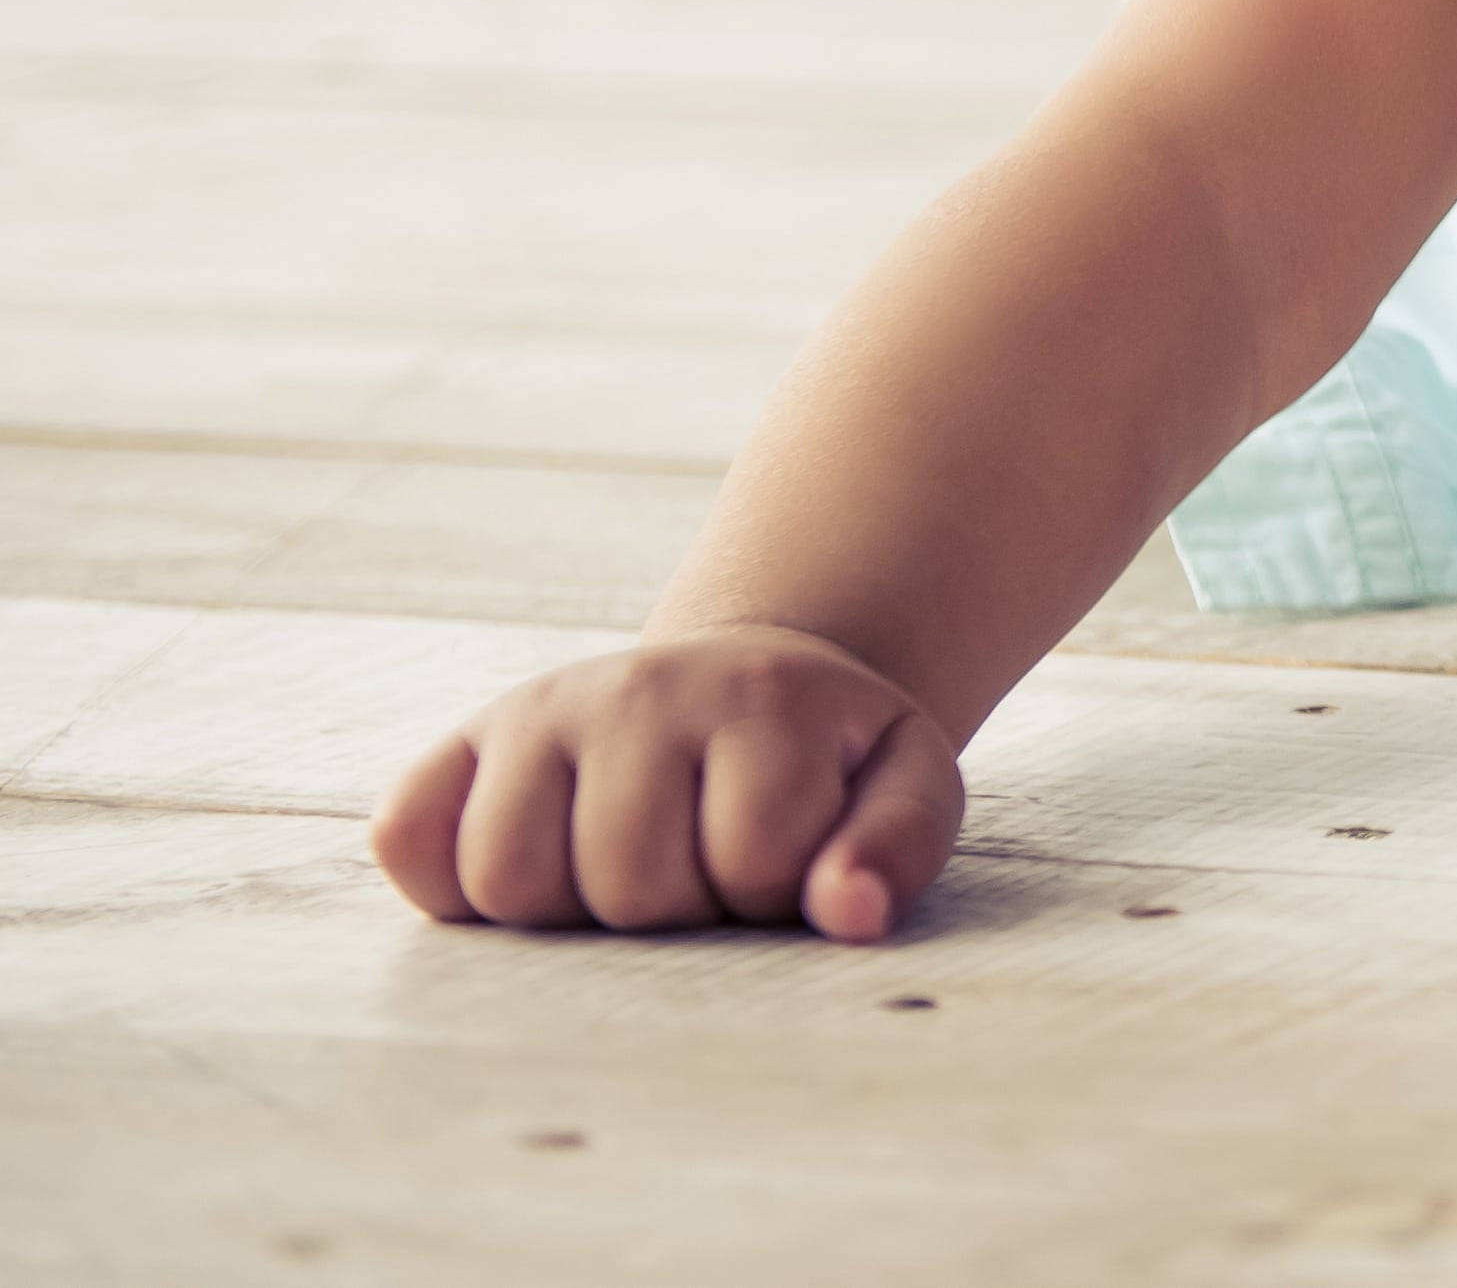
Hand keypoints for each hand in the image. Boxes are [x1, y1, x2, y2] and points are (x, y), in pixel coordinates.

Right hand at [372, 624, 964, 940]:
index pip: (753, 856)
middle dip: (678, 911)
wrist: (750, 685)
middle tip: (703, 868)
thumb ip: (897, 846)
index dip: (773, 891)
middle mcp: (637, 689)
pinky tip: (538, 864)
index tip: (783, 860)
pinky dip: (452, 884)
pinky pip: (408, 840)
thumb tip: (845, 912)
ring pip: (506, 880)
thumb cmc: (827, 763)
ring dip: (570, 914)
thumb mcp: (905, 784)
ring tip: (628, 871)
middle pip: (626, 884)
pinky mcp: (460, 746)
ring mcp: (538, 712)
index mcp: (761, 698)